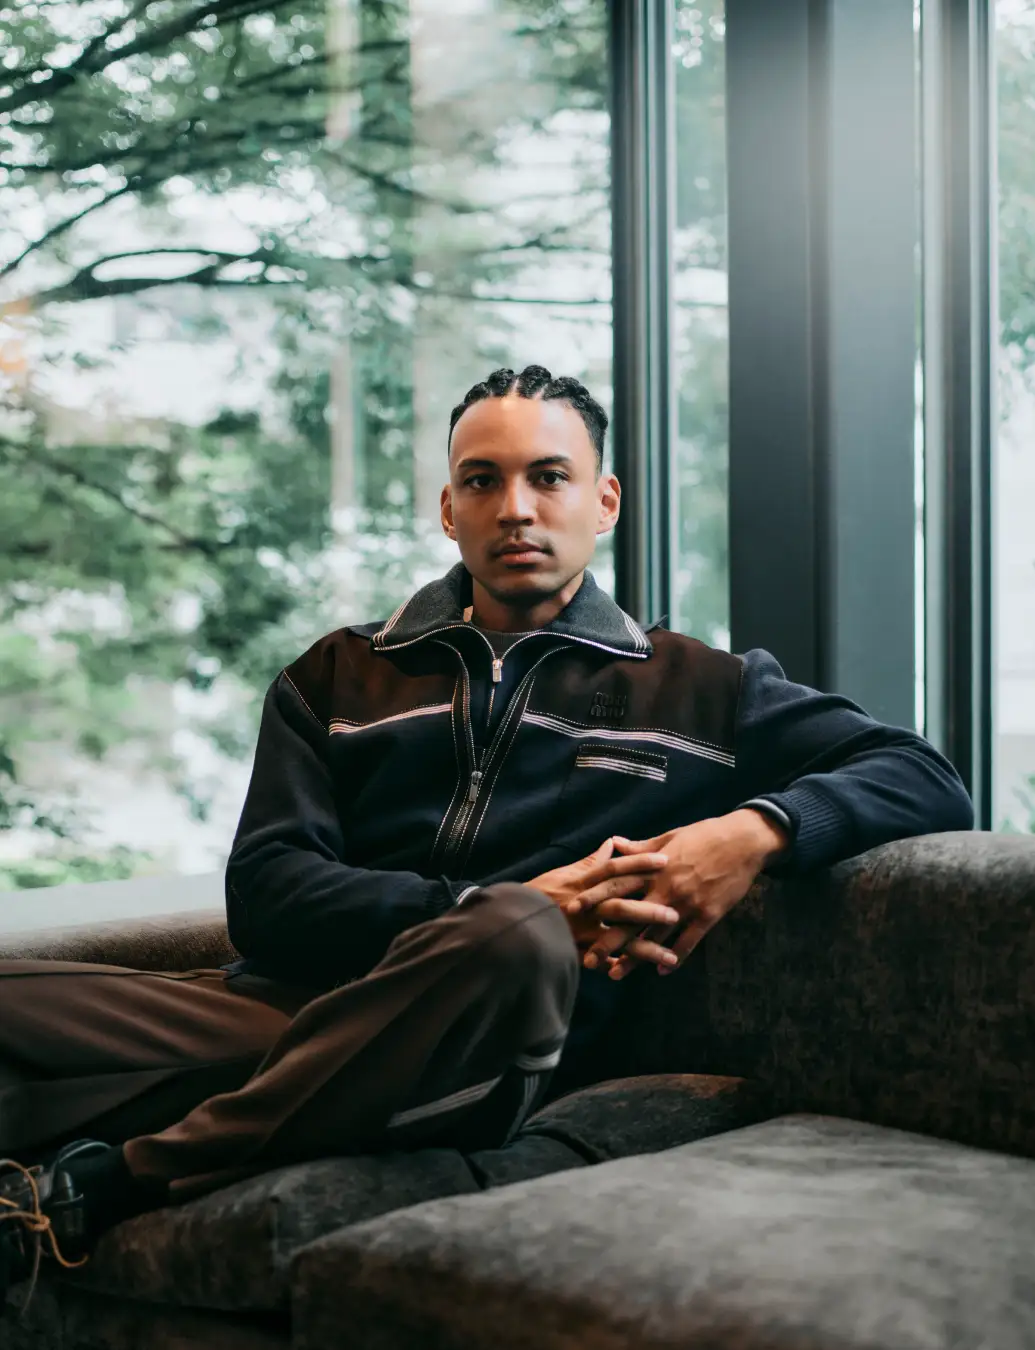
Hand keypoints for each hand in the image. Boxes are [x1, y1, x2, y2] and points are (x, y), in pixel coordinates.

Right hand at [528, 838, 682, 967]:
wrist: (512, 917)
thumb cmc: (539, 892)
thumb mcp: (566, 872)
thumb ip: (592, 861)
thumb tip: (612, 843)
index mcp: (583, 883)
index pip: (615, 868)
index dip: (640, 862)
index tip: (665, 859)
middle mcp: (585, 906)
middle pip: (621, 906)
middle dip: (649, 910)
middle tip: (675, 912)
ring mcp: (581, 930)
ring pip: (617, 940)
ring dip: (645, 949)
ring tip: (670, 958)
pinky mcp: (575, 949)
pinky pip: (600, 961)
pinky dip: (616, 967)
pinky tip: (636, 974)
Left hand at [585, 809, 788, 979]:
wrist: (743, 841)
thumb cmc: (705, 835)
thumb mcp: (669, 837)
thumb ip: (640, 848)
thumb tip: (613, 843)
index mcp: (653, 868)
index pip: (617, 884)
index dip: (593, 898)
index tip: (571, 910)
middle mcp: (665, 887)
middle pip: (630, 917)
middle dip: (607, 938)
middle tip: (586, 957)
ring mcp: (686, 903)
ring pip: (655, 934)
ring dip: (635, 956)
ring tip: (615, 974)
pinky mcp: (708, 915)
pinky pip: (689, 941)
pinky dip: (674, 957)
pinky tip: (661, 971)